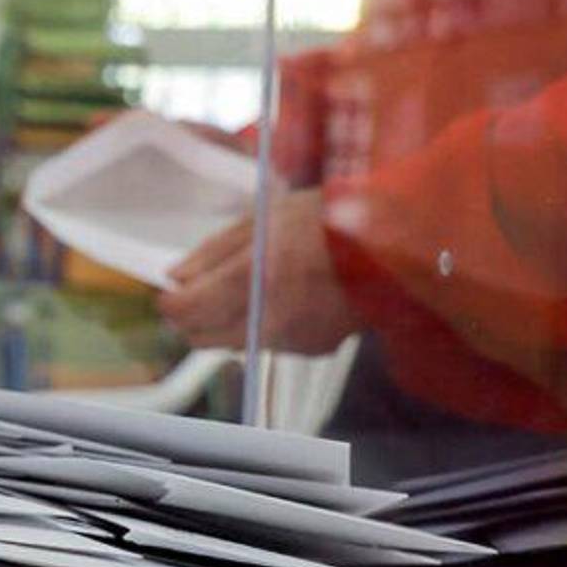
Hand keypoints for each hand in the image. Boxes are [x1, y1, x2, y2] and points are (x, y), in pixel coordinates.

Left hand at [159, 189, 357, 353]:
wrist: (397, 245)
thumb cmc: (329, 219)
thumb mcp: (265, 218)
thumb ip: (214, 252)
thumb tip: (175, 277)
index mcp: (253, 277)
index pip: (186, 310)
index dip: (169, 303)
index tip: (170, 292)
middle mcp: (268, 317)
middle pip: (202, 338)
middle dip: (192, 318)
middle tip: (198, 293)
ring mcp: (292, 338)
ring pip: (234, 344)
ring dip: (225, 324)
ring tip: (246, 289)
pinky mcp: (313, 349)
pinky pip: (269, 344)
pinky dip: (262, 328)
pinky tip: (282, 300)